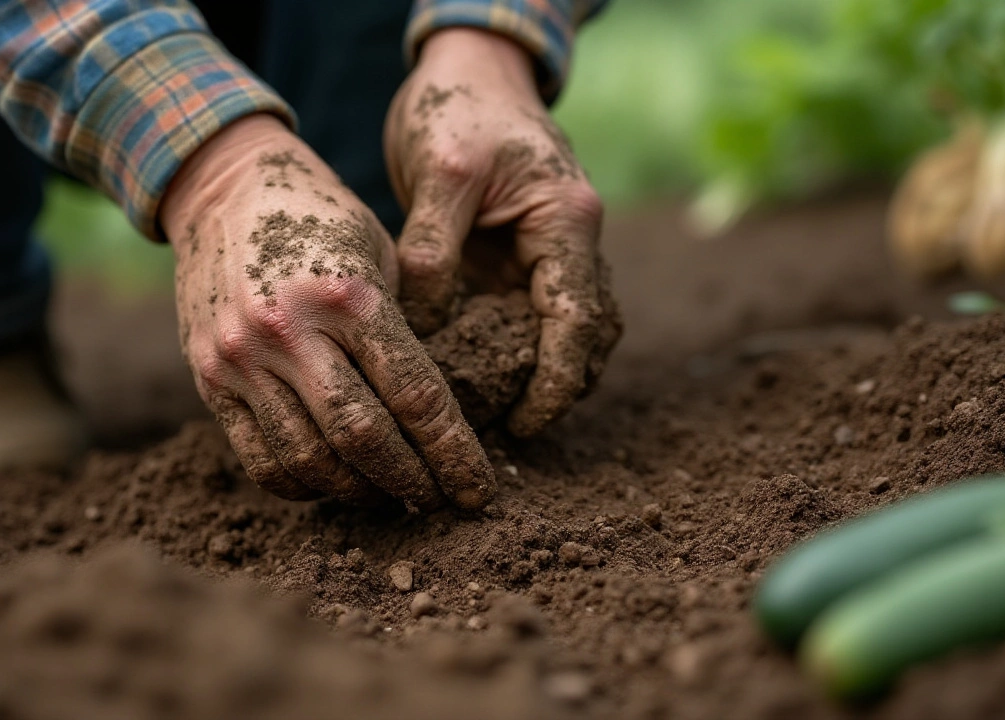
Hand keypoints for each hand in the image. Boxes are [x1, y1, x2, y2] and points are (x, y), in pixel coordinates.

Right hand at [160, 115, 495, 510]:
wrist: (223, 187)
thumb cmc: (321, 218)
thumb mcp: (378, 254)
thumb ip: (402, 329)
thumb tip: (437, 420)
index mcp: (349, 294)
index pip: (415, 394)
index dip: (453, 452)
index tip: (477, 489)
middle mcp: (290, 330)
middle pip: (362, 437)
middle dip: (411, 480)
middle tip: (440, 501)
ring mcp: (242, 358)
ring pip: (309, 458)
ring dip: (358, 491)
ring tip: (390, 496)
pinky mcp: (208, 377)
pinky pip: (259, 457)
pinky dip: (302, 484)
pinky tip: (332, 484)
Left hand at [384, 28, 621, 437]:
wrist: (465, 68)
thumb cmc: (457, 107)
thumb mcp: (441, 172)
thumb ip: (432, 250)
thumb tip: (420, 329)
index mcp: (568, 221)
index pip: (579, 321)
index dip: (557, 382)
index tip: (525, 424)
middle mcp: (570, 242)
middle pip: (584, 339)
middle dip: (552, 389)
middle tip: (498, 432)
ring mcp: (547, 251)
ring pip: (559, 333)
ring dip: (533, 376)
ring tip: (484, 418)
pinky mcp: (518, 257)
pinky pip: (524, 317)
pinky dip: (506, 351)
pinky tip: (468, 378)